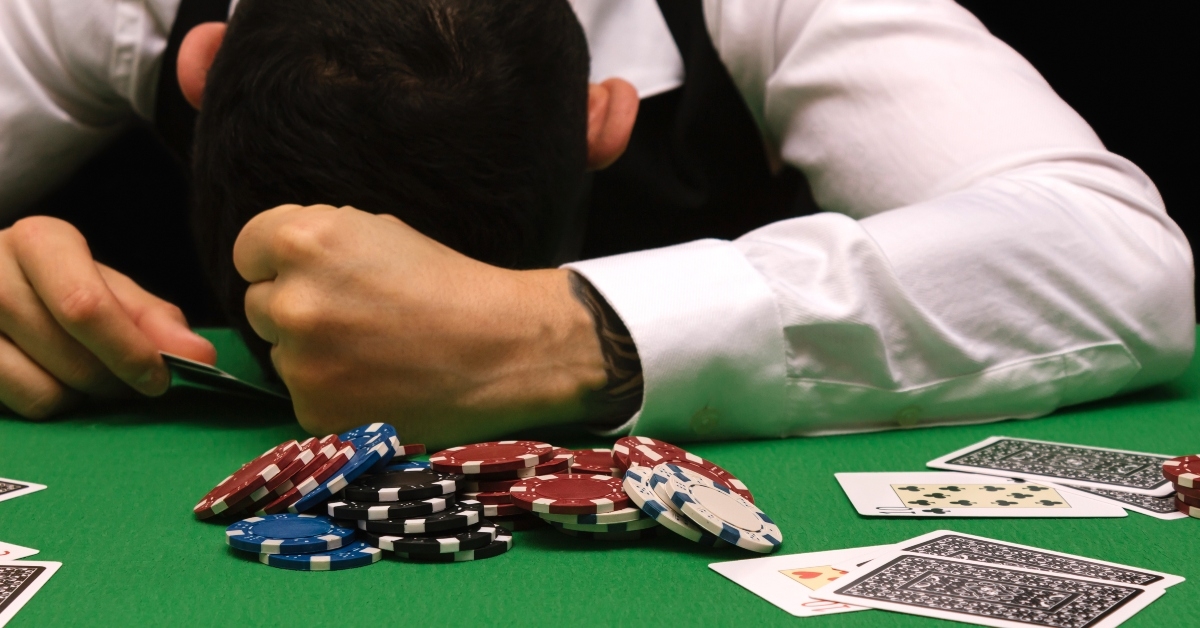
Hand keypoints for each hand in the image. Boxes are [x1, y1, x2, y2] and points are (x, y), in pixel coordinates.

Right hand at [0, 217, 216, 417]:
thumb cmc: (53, 286)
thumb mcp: (104, 287)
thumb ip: (151, 319)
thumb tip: (200, 355)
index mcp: (40, 242)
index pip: (85, 306)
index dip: (129, 351)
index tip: (160, 379)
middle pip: (68, 352)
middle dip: (113, 381)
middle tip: (128, 385)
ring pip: (42, 389)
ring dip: (81, 398)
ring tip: (87, 380)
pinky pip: (18, 406)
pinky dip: (48, 405)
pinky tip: (53, 383)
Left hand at [233, 204, 607, 447]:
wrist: (506, 349)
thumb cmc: (450, 284)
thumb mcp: (381, 232)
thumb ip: (319, 243)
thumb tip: (276, 263)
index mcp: (306, 241)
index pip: (248, 250)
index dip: (280, 262)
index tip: (316, 276)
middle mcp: (293, 300)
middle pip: (258, 304)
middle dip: (296, 308)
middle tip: (355, 317)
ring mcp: (300, 362)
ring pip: (282, 353)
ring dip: (314, 352)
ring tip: (377, 352)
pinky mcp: (314, 410)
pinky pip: (305, 394)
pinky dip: (334, 392)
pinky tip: (381, 382)